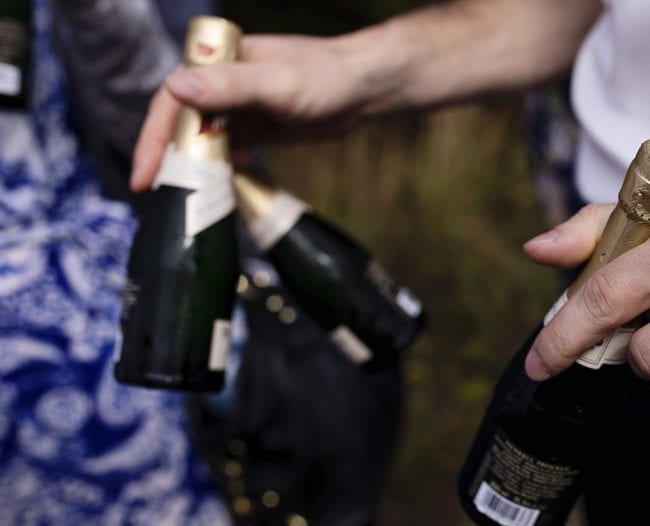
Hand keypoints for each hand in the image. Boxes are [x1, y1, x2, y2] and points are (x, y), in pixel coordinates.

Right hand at [130, 31, 397, 191]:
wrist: (364, 88)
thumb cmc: (326, 78)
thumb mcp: (278, 84)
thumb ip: (231, 86)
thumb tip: (177, 88)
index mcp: (217, 63)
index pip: (170, 101)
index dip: (153, 139)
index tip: (144, 176)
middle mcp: (220, 83)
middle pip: (179, 124)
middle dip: (168, 160)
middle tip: (159, 197)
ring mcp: (236, 106)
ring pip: (201, 141)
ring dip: (195, 168)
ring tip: (190, 197)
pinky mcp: (253, 126)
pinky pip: (226, 151)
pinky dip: (223, 168)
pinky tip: (231, 180)